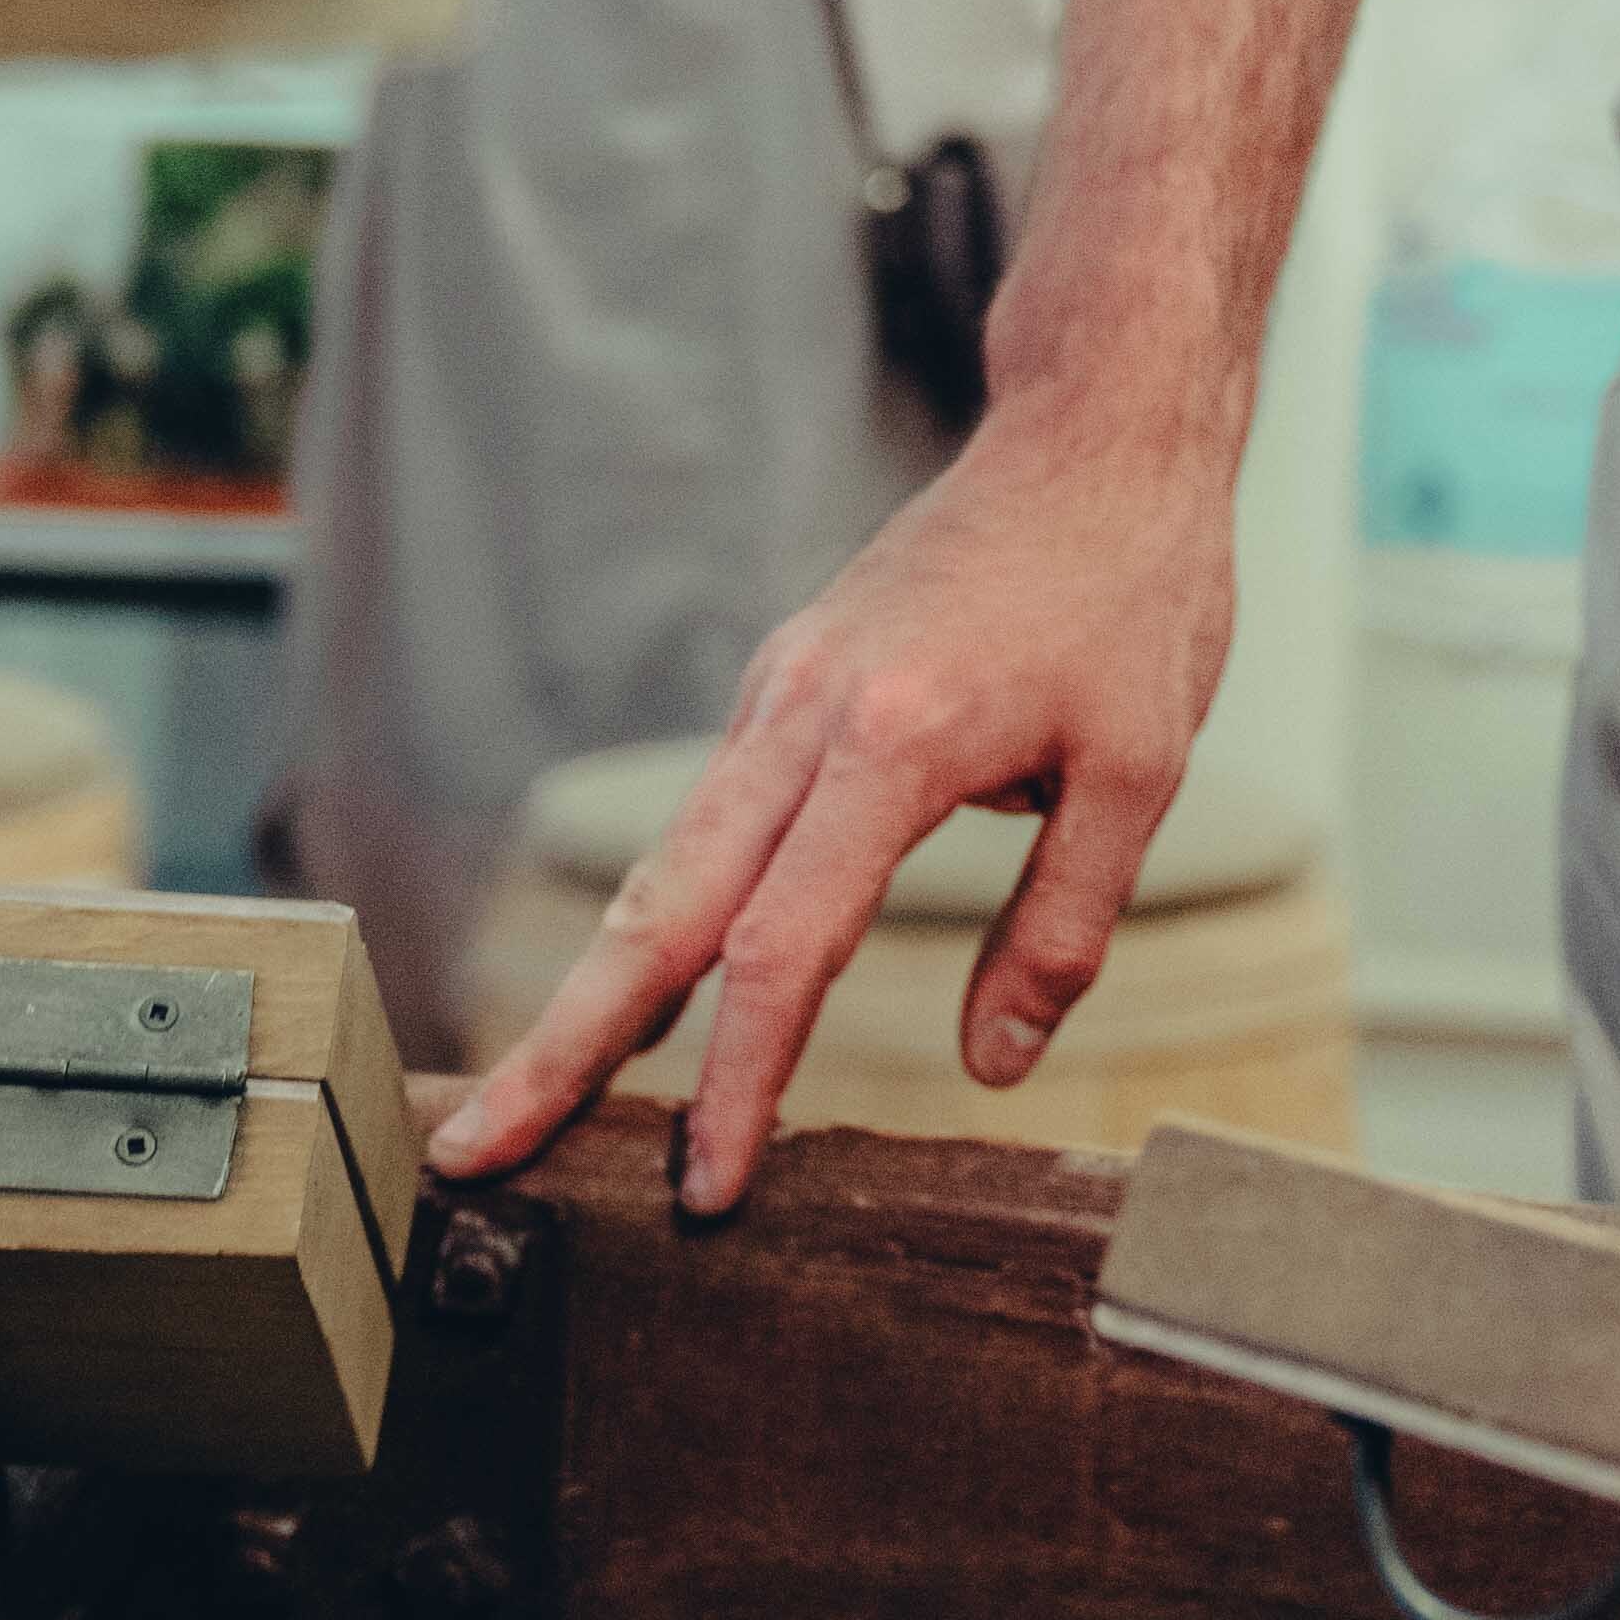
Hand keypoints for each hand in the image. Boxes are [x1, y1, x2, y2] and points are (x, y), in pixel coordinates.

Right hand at [421, 390, 1242, 1212]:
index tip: (707, 1187)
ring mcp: (781, 694)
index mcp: (894, 743)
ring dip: (591, 989)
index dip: (739, 1080)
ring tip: (525, 1096)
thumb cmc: (1134, 589)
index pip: (785, 950)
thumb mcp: (1142, 767)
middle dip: (565, 1046)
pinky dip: (659, 916)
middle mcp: (804, 716)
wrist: (1093, 432)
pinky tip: (641, 990)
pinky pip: (704, 821)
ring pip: (663, 866)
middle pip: (661, 913)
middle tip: (476, 1154)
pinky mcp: (788, 684)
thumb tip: (994, 1064)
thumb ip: (1063, 925)